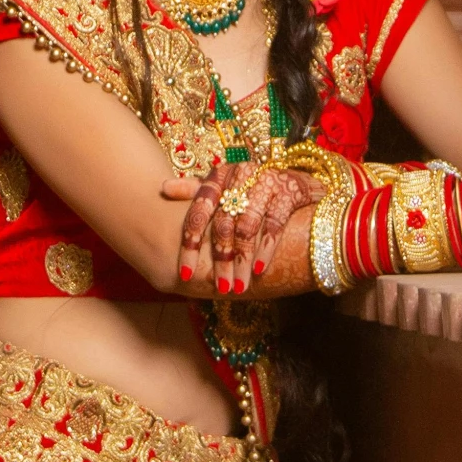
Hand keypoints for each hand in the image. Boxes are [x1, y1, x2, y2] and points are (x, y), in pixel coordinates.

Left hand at [162, 161, 322, 294]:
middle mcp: (241, 175)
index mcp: (220, 175)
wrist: (299, 180)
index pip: (199, 211)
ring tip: (240, 286)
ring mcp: (266, 182)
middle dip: (221, 260)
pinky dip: (266, 248)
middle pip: (223, 224)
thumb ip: (196, 189)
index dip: (190, 243)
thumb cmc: (254, 188)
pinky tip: (260, 269)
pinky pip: (274, 224)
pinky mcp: (289, 192)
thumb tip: (163, 189)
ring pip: (247, 228)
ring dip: (242, 260)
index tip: (185, 273)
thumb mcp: (226, 185)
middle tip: (219, 287)